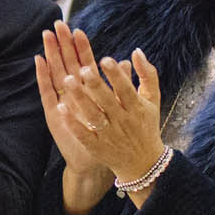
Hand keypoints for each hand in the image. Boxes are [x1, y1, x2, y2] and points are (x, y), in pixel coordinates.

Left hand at [34, 21, 164, 189]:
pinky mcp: (97, 147)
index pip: (126, 89)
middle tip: (83, 68)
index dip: (116, 75)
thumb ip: (147, 74)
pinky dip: (73, 122)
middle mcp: (122, 120)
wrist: (143, 163)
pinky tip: (61, 108)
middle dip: (95, 84)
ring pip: (93, 115)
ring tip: (67, 80)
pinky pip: (83, 134)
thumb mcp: (153, 99)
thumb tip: (136, 51)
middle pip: (107, 101)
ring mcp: (109, 135)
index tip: (105, 59)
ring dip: (80, 98)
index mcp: (136, 107)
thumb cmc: (146, 124)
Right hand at [34, 23, 106, 181]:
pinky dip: (42, 76)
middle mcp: (72, 93)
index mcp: (88, 91)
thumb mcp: (116, 108)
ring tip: (47, 36)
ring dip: (50, 54)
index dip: (81, 47)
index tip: (78, 29)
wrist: (93, 162)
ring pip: (55, 73)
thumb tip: (126, 61)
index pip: (84, 63)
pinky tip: (39, 61)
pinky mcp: (53, 113)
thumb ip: (120, 84)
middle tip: (58, 24)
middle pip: (66, 63)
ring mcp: (61, 102)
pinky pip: (46, 92)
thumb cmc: (106, 135)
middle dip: (62, 44)